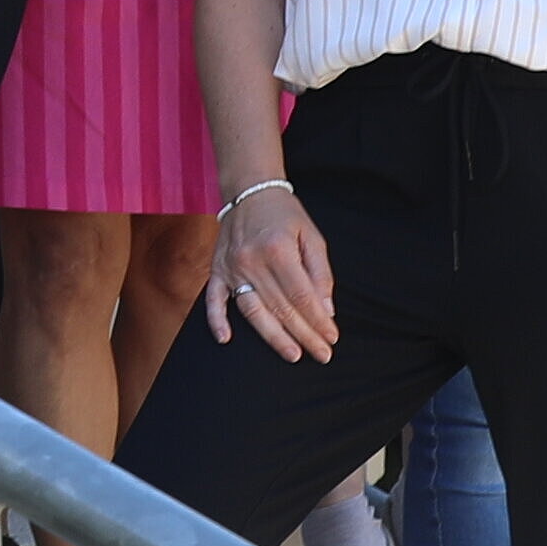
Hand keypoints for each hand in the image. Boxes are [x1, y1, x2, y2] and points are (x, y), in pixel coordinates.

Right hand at [201, 186, 336, 359]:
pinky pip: (214, 299)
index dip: (319, 321)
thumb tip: (326, 311)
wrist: (249, 191)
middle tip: (322, 354)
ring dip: (274, 336)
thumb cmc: (285, 215)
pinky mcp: (217, 269)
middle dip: (305, 335)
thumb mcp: (312, 237)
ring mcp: (232, 267)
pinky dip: (217, 320)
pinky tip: (225, 339)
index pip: (302, 297)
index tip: (332, 338)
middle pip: (281, 308)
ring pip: (253, 310)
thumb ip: (320, 274)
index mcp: (279, 251)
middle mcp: (252, 261)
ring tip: (293, 354)